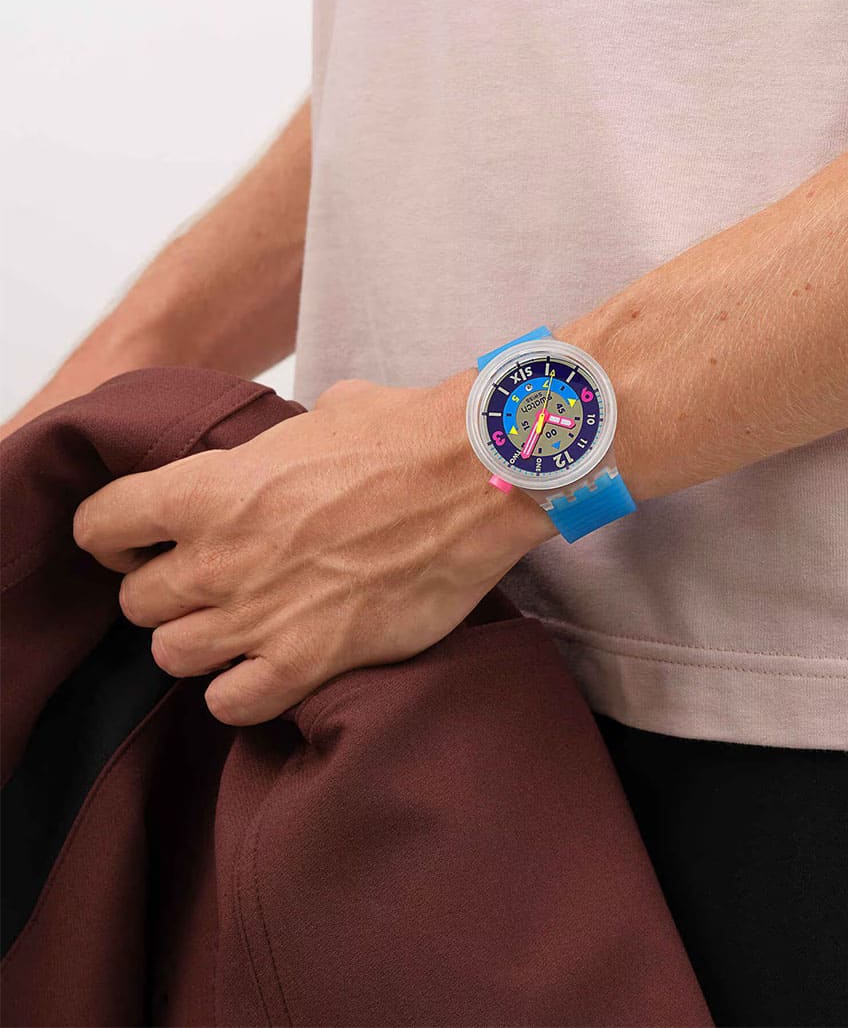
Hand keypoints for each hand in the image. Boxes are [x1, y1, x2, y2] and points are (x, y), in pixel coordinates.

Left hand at [73, 376, 553, 724]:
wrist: (475, 478)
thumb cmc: (405, 435)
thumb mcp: (322, 416)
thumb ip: (275, 447)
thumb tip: (282, 449)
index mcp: (208, 487)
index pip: (101, 524)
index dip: (115, 535)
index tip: (140, 541)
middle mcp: (218, 558)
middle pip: (136, 602)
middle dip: (165, 593)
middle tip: (209, 584)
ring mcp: (260, 615)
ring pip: (173, 656)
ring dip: (200, 643)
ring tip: (239, 629)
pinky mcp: (309, 661)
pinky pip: (231, 704)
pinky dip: (240, 692)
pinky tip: (267, 669)